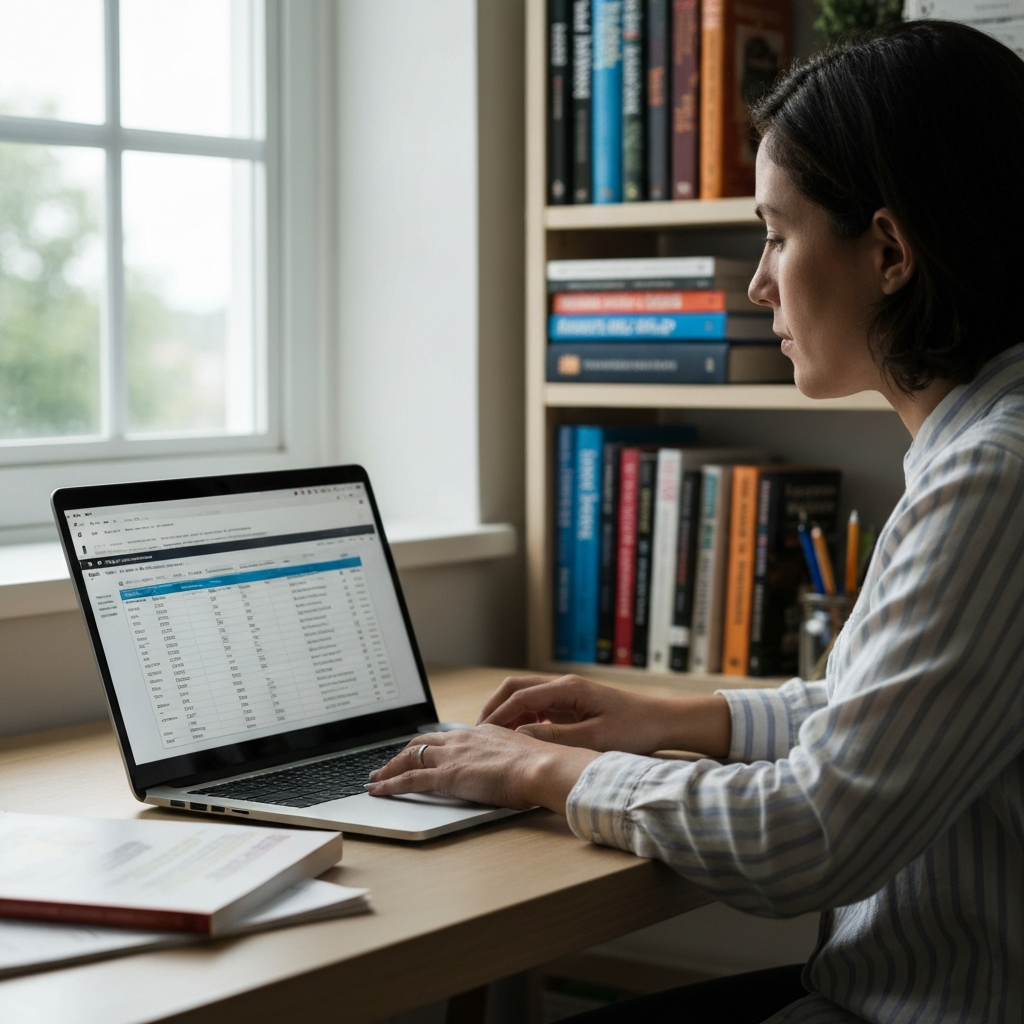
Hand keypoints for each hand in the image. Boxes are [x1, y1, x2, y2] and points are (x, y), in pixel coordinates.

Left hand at [365, 725, 600, 812]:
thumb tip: (516, 769)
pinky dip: (389, 784)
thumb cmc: (542, 766)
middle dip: (403, 753)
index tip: (423, 751)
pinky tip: (378, 791)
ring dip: (389, 768)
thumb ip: (512, 760)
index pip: (448, 737)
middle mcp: (463, 739)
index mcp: (482, 732)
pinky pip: (409, 779)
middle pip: (423, 742)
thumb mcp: (525, 757)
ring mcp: (452, 756)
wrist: (541, 767)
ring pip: (409, 757)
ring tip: (375, 778)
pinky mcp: (446, 776)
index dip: (431, 745)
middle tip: (389, 763)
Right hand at [478, 674, 730, 757]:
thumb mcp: (594, 738)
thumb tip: (519, 735)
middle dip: (494, 708)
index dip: (497, 716)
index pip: (519, 697)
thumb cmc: (635, 728)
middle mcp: (563, 686)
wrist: (663, 721)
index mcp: (567, 688)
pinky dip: (522, 719)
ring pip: (525, 697)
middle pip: (515, 689)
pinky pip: (538, 707)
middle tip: (478, 733)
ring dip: (507, 714)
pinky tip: (519, 739)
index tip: (481, 734)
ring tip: (493, 739)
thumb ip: (555, 737)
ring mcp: (567, 694)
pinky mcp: (573, 704)